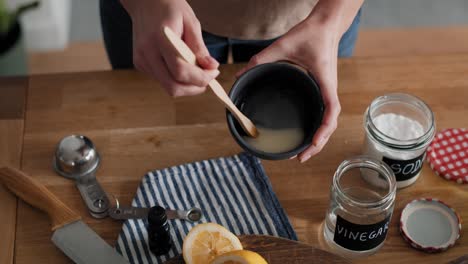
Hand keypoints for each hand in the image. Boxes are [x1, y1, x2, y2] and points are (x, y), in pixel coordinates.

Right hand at [122, 0, 218, 96]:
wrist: (146, 3)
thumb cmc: (169, 8)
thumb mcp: (190, 22)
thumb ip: (200, 47)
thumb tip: (211, 67)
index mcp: (160, 39)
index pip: (180, 70)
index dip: (200, 78)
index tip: (213, 73)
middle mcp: (147, 53)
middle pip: (173, 86)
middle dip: (194, 87)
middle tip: (207, 77)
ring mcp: (142, 60)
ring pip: (168, 87)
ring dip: (187, 85)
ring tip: (196, 70)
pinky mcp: (140, 64)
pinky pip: (162, 80)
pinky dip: (176, 78)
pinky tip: (181, 65)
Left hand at [237, 18, 341, 162]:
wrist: (326, 24)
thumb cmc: (310, 34)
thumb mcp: (283, 45)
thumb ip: (261, 58)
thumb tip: (240, 73)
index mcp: (325, 81)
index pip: (331, 110)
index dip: (324, 130)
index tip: (313, 142)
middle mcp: (329, 89)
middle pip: (331, 123)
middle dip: (319, 143)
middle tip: (301, 158)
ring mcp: (327, 90)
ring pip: (329, 120)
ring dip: (319, 138)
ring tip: (304, 153)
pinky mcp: (324, 89)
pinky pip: (324, 112)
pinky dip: (319, 126)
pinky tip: (308, 134)